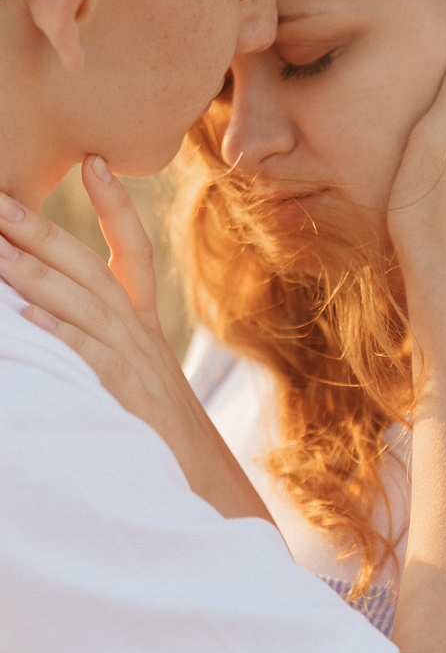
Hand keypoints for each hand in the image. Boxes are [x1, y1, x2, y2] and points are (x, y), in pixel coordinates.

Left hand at [0, 159, 272, 522]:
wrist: (211, 491)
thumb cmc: (165, 437)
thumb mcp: (140, 380)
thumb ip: (105, 344)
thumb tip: (45, 314)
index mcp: (143, 328)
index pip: (134, 252)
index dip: (116, 206)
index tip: (94, 161)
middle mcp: (142, 339)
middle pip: (92, 270)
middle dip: (42, 232)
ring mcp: (140, 368)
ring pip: (86, 308)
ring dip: (36, 275)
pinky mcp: (134, 402)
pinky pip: (95, 363)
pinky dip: (63, 338)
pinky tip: (27, 320)